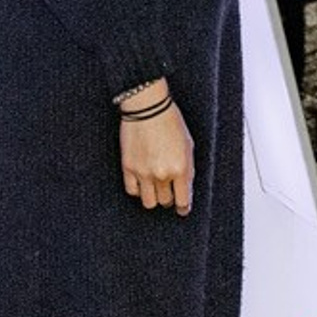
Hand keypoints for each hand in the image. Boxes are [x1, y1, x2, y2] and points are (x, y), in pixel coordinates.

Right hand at [120, 98, 194, 216]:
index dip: (183, 208)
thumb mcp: (188, 145)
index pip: (183, 200)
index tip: (183, 209)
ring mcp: (143, 172)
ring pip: (149, 202)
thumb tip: (186, 188)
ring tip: (155, 189)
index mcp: (180, 168)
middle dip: (169, 198)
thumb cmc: (170, 122)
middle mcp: (162, 174)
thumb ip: (188, 169)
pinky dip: (138, 190)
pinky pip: (132, 191)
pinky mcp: (128, 168)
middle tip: (169, 192)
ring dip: (154, 198)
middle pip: (166, 202)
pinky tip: (142, 183)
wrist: (147, 107)